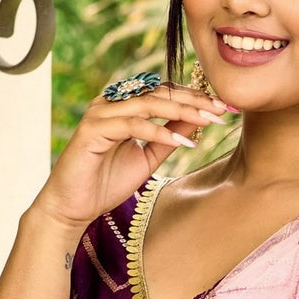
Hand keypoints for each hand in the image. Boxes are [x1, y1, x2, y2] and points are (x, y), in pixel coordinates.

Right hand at [32, 79, 227, 236]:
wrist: (73, 207)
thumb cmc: (106, 183)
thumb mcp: (148, 159)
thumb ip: (168, 137)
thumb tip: (196, 120)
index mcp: (124, 105)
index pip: (164, 92)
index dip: (194, 98)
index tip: (224, 108)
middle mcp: (111, 102)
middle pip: (159, 92)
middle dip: (194, 100)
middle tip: (223, 109)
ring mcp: (100, 112)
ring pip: (148, 103)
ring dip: (182, 111)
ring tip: (208, 121)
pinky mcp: (93, 129)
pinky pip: (132, 125)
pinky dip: (159, 132)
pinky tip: (182, 142)